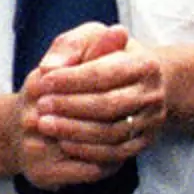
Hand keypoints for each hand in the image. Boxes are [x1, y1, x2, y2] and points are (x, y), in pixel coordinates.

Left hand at [17, 22, 167, 186]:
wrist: (137, 82)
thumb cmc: (107, 56)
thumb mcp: (90, 38)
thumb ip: (68, 47)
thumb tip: (49, 67)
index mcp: (145, 64)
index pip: (105, 73)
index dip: (71, 80)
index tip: (43, 81)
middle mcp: (153, 94)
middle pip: (110, 105)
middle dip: (71, 106)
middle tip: (41, 105)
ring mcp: (151, 122)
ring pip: (112, 133)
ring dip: (75, 131)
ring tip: (45, 124)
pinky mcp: (143, 143)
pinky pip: (115, 154)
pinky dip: (87, 150)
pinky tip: (63, 142)